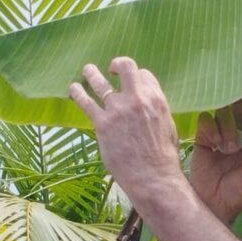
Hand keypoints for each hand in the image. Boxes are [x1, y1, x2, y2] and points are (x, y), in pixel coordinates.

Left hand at [69, 58, 186, 208]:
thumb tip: (147, 103)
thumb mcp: (167, 125)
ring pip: (100, 82)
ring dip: (92, 73)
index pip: (144, 74)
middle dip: (117, 64)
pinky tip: (73, 89)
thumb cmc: (163, 156)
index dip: (137, 77)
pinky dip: (78, 93)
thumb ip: (156, 109)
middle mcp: (137, 99)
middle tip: (111, 69)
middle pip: (125, 67)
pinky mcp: (102, 124)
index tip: (131, 84)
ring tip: (88, 70)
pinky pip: (86, 102)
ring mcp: (118, 110)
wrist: (152, 176)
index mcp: (155, 98)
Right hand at [190, 80, 241, 222]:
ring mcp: (221, 132)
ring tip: (227, 147)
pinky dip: (212, 128)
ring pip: (225, 110)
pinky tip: (213, 143)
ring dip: (228, 125)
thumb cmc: (236, 194)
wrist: (210, 203)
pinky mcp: (204, 135)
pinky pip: (207, 118)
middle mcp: (241, 131)